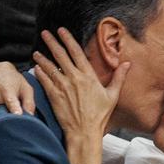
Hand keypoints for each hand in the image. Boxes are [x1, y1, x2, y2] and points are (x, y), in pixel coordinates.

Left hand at [34, 28, 129, 163]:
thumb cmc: (99, 116)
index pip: (76, 52)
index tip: (61, 30)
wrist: (84, 132)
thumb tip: (127, 64)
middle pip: (61, 55)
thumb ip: (118, 78)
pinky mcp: (54, 96)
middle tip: (45, 33)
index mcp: (88, 76)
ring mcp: (63, 87)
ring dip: (42, 58)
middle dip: (52, 42)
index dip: (68, 39)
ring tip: (36, 52)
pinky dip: (40, 73)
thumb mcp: (112, 96)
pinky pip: (45, 81)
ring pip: (50, 67)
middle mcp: (74, 79)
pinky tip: (35, 68)